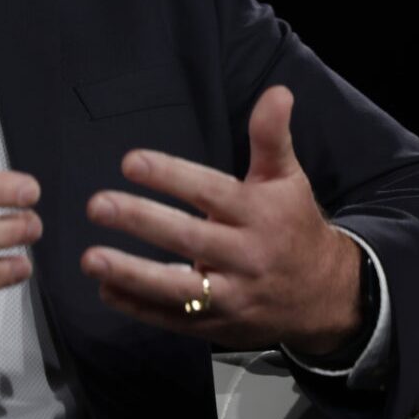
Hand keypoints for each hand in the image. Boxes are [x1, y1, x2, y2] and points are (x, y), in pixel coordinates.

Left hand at [80, 85, 361, 353]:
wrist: (328, 297)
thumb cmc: (293, 226)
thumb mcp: (287, 179)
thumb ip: (271, 137)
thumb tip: (277, 91)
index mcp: (259, 215)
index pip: (210, 192)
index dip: (171, 176)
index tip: (129, 161)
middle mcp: (246, 256)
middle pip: (189, 238)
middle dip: (141, 222)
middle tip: (96, 205)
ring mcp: (233, 296)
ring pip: (179, 288)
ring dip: (131, 275)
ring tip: (90, 259)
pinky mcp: (220, 326)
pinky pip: (175, 319)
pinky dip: (139, 308)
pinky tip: (106, 291)